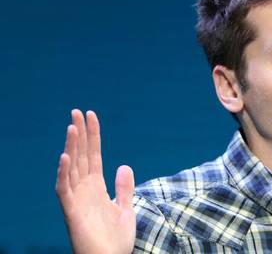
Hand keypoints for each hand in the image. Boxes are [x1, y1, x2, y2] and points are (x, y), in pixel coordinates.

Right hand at [55, 109, 135, 253]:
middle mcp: (85, 190)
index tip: (91, 115)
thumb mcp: (125, 209)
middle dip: (80, 134)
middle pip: (82, 156)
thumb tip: (124, 165)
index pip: (94, 155)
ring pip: (72, 169)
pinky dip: (64, 174)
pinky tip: (65, 157)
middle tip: (77, 112)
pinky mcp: (72, 213)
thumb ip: (124, 188)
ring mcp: (77, 200)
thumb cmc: (115, 241)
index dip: (93, 136)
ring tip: (72, 128)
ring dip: (71, 148)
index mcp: (97, 187)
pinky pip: (65, 190)